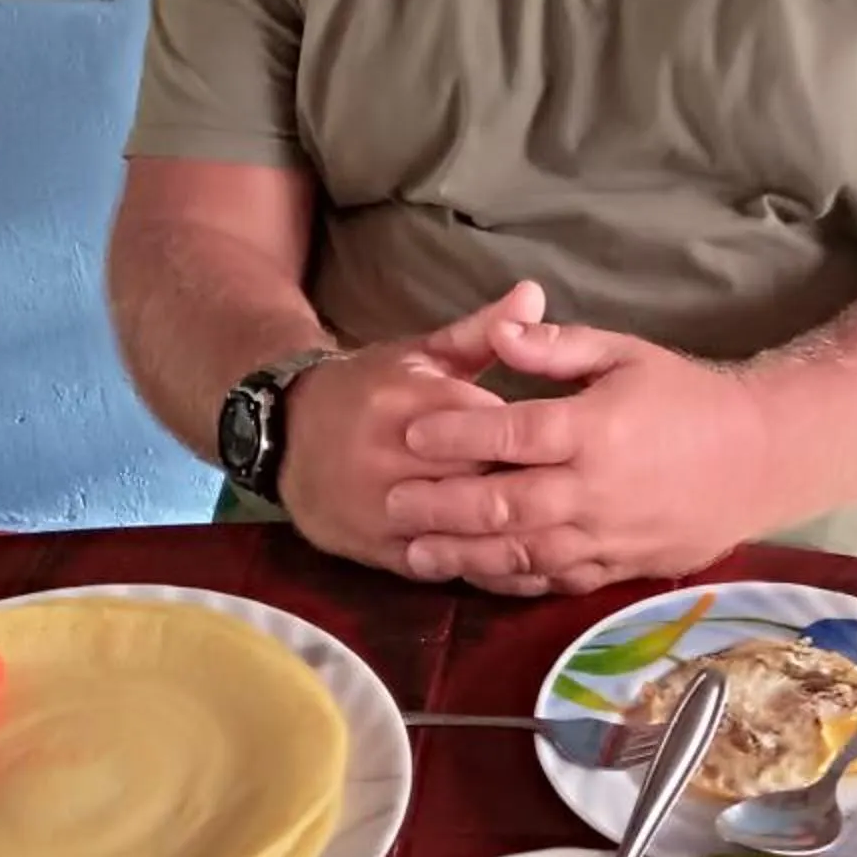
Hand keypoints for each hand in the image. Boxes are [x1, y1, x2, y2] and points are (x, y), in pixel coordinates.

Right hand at [276, 282, 543, 574]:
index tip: (567, 441)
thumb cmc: (370, 388)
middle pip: (484, 478)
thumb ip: (483, 331)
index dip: (535, 437)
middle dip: (528, 483)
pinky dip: (481, 563)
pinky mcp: (376, 548)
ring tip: (552, 523)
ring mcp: (381, 507)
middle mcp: (391, 455)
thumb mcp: (422, 354)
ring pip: (466, 527)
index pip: (494, 425)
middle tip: (569, 488)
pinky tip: (516, 557)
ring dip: (511, 528)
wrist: (286, 434)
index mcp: (410, 400)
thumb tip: (536, 293)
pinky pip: (444, 563)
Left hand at [386, 316, 773, 595]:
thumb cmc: (687, 398)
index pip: (510, 434)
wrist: (760, 458)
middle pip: (503, 503)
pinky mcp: (620, 567)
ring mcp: (607, 535)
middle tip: (392, 500)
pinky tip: (476, 575)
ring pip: (522, 553)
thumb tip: (502, 328)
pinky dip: (511, 580)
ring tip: (415, 552)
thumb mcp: (627, 354)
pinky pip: (555, 580)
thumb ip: (559, 347)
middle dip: (440, 505)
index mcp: (596, 428)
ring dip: (464, 555)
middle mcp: (596, 488)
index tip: (411, 429)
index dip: (456, 433)